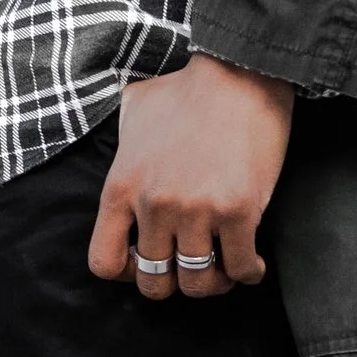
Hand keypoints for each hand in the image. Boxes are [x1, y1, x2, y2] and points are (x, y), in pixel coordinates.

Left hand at [88, 57, 293, 302]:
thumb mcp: (135, 108)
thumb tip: (122, 142)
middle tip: (190, 267)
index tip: (147, 262)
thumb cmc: (189, 88)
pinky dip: (247, 273)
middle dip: (174, 282)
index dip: (128, 273)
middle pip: (155, 282)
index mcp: (122, 187)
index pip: (105, 263)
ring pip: (198, 283)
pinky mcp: (239, 212)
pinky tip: (251, 264)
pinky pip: (239, 268)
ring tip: (223, 270)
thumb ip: (121, 137)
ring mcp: (196, 211)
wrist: (240, 72)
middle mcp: (154, 206)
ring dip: (213, 283)